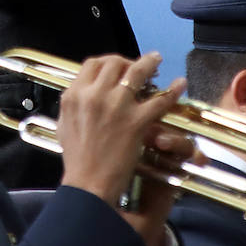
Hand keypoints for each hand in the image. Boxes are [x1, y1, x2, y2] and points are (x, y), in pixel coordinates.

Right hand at [57, 53, 188, 245]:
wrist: (88, 185)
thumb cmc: (76, 160)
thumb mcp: (64, 126)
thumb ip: (72, 105)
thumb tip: (78, 94)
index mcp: (75, 95)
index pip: (92, 64)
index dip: (107, 62)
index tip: (117, 67)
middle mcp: (94, 95)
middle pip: (114, 63)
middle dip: (127, 61)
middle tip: (137, 67)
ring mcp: (117, 106)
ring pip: (137, 72)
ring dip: (149, 62)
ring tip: (157, 60)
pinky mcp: (137, 121)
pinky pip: (160, 100)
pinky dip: (173, 90)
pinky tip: (180, 84)